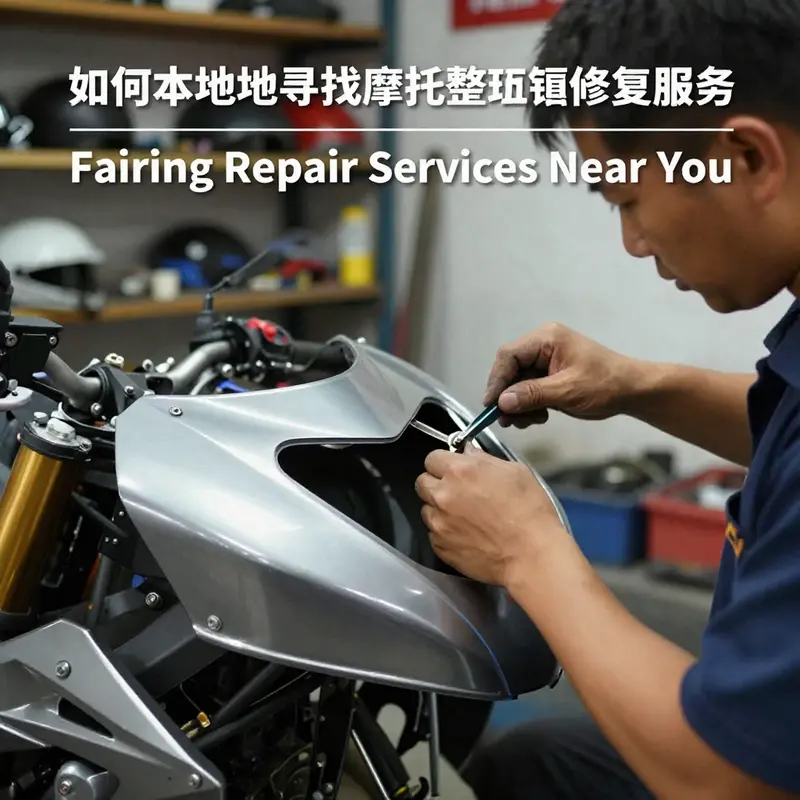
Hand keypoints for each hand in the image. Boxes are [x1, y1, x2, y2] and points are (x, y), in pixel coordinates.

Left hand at [414, 448, 567, 586]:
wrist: (531, 554)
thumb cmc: (529, 510)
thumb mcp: (514, 472)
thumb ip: (484, 459)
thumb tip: (467, 453)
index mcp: (459, 472)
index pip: (432, 458)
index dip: (443, 463)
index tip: (454, 470)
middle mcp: (442, 495)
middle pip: (422, 482)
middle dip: (436, 484)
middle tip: (457, 492)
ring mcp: (438, 523)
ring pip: (426, 509)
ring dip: (439, 509)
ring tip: (463, 516)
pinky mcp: (440, 547)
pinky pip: (433, 534)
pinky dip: (445, 532)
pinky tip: (465, 535)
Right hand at [483, 323, 643, 429]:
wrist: (631, 391)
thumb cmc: (605, 385)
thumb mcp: (567, 391)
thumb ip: (532, 395)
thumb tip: (502, 401)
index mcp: (546, 339)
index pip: (509, 356)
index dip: (497, 380)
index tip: (492, 404)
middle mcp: (542, 346)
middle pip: (510, 370)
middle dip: (507, 396)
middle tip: (507, 419)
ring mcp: (545, 361)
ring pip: (516, 383)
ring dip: (518, 404)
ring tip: (527, 421)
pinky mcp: (549, 376)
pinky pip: (528, 390)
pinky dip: (528, 406)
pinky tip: (538, 417)